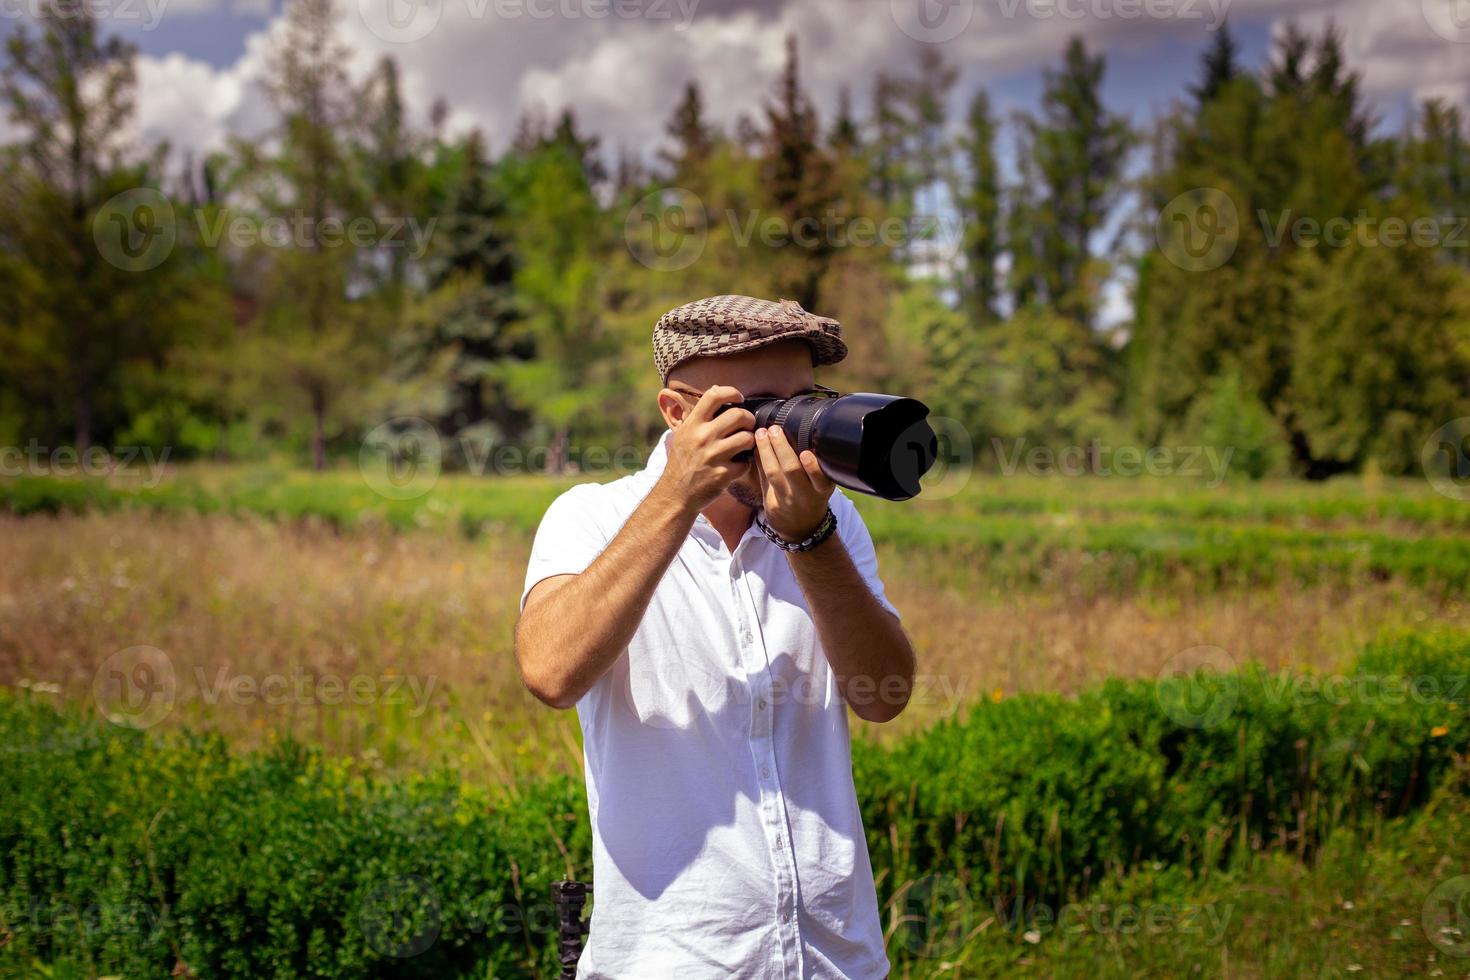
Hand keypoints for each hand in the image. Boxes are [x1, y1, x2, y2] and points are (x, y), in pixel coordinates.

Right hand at [656, 385, 755, 513]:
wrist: (675, 494)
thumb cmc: (682, 461)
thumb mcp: (683, 434)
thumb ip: (699, 414)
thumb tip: (717, 389)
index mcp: (692, 424)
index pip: (714, 395)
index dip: (732, 392)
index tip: (739, 397)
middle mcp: (702, 437)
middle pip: (738, 415)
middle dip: (749, 419)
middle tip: (747, 425)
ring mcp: (713, 456)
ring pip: (747, 438)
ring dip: (750, 441)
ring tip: (744, 445)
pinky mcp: (723, 474)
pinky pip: (746, 462)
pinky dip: (745, 464)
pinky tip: (738, 465)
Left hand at [753, 424, 834, 540]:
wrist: (801, 528)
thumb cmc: (813, 496)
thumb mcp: (821, 484)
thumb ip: (814, 466)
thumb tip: (800, 431)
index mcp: (822, 489)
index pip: (820, 478)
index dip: (813, 468)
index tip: (806, 453)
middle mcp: (805, 495)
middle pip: (792, 471)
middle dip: (781, 448)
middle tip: (774, 429)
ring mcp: (786, 499)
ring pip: (773, 474)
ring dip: (766, 451)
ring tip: (761, 433)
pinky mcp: (770, 503)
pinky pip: (762, 479)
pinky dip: (758, 461)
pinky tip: (754, 447)